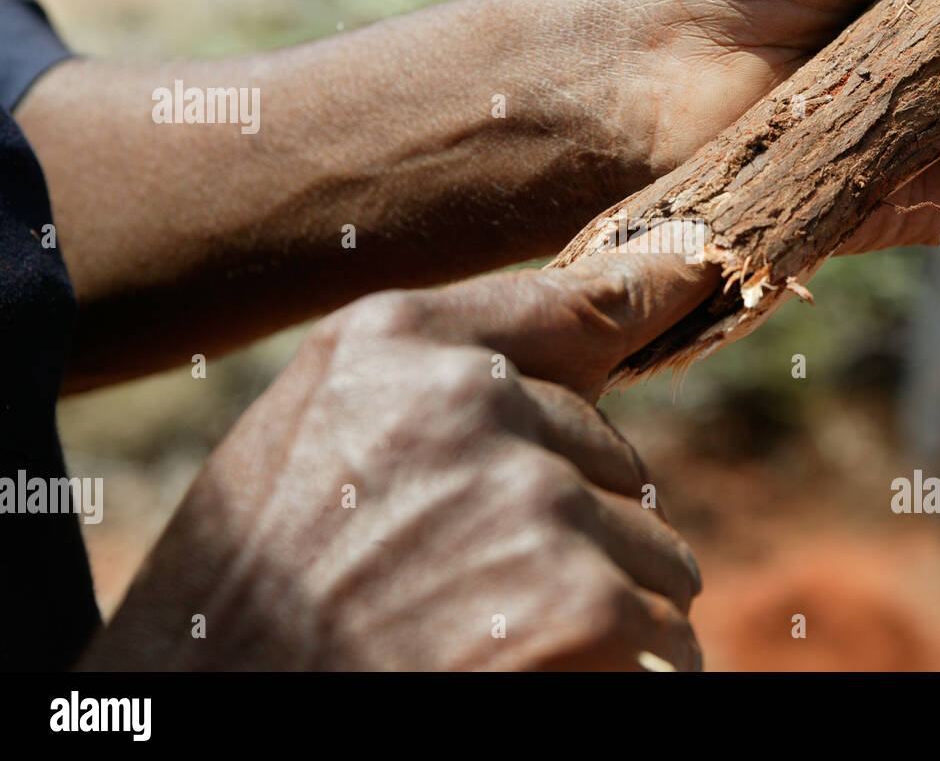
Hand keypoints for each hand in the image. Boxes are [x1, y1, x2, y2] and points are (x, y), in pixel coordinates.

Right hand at [81, 251, 717, 670]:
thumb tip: (614, 308)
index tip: (703, 268)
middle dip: (571, 517)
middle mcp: (467, 400)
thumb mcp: (317, 429)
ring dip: (603, 596)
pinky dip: (628, 666)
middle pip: (612, 453)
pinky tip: (532, 676)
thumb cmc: (254, 579)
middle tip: (467, 574)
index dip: (648, 289)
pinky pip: (664, 628)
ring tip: (489, 631)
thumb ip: (443, 367)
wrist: (211, 696)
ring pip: (650, 546)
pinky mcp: (579, 602)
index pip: (570, 304)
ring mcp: (531, 498)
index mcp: (393, 343)